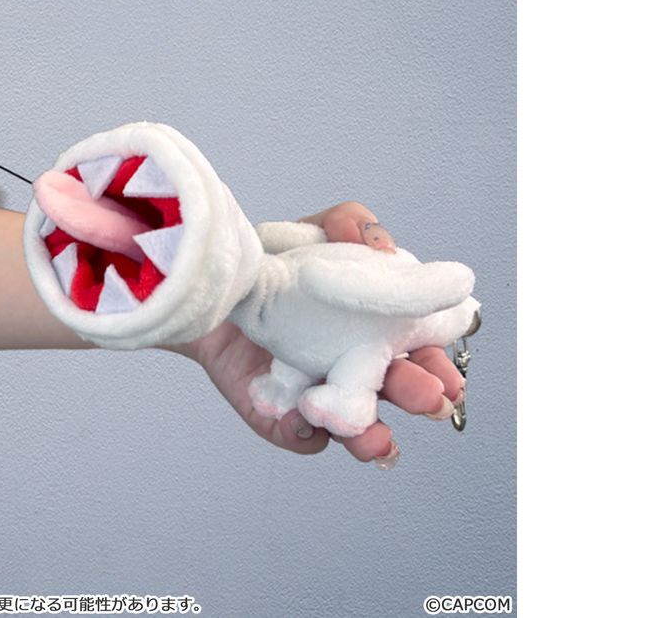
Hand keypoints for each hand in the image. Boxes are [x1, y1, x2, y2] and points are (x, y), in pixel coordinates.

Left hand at [166, 201, 463, 466]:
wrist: (214, 285)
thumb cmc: (273, 260)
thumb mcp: (312, 229)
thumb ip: (351, 223)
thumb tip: (384, 246)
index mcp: (379, 330)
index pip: (421, 355)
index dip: (437, 369)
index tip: (448, 377)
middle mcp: (356, 367)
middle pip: (397, 393)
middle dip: (416, 397)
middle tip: (426, 397)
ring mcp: (319, 395)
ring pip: (356, 429)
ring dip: (372, 436)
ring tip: (376, 437)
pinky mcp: (279, 415)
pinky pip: (297, 434)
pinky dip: (304, 432)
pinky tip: (306, 421)